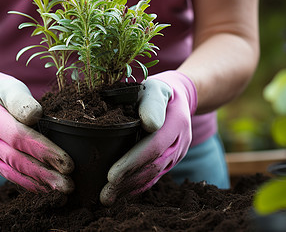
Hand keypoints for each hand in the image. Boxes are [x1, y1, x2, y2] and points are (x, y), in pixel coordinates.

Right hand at [0, 69, 74, 192]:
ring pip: (12, 171)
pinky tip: (45, 188)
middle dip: (44, 173)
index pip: (19, 137)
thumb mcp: (10, 88)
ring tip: (62, 189)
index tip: (66, 162)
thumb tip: (34, 115)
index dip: (43, 150)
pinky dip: (27, 183)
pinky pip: (9, 174)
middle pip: (16, 159)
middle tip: (68, 184)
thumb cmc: (2, 91)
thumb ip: (20, 101)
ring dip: (38, 183)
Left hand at [100, 71, 196, 204]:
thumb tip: (150, 124)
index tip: (111, 175)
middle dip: (128, 181)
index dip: (132, 162)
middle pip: (153, 166)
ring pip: (154, 174)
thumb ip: (151, 103)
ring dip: (131, 188)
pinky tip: (122, 194)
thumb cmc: (157, 91)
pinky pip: (156, 176)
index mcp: (176, 122)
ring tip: (108, 198)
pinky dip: (139, 186)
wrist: (179, 96)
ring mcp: (177, 153)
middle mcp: (180, 141)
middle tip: (105, 193)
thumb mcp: (155, 89)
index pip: (153, 147)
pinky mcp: (172, 160)